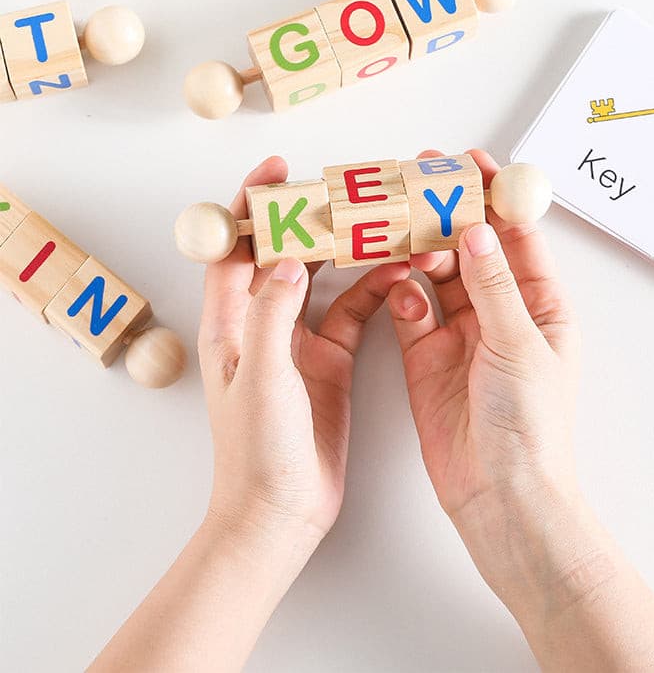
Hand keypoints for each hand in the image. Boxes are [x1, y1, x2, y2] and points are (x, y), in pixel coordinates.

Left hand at [200, 156, 409, 550]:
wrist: (282, 512)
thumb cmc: (257, 452)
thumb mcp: (261, 377)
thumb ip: (273, 315)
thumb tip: (291, 258)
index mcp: (229, 324)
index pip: (232, 250)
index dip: (251, 206)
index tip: (277, 171)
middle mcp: (261, 325)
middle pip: (282, 254)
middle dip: (308, 219)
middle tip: (341, 188)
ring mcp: (299, 342)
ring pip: (324, 280)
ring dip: (347, 252)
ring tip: (375, 220)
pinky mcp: (331, 361)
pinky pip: (354, 312)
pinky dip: (373, 290)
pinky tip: (395, 273)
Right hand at [387, 149, 580, 592]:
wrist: (499, 496)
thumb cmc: (529, 425)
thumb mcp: (519, 345)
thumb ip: (493, 286)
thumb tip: (476, 230)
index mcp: (539, 305)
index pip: (516, 236)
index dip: (495, 196)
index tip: (470, 160)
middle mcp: (500, 313)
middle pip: (471, 249)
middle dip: (447, 216)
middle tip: (417, 182)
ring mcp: (461, 334)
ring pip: (436, 275)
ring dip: (419, 250)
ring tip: (398, 223)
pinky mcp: (426, 356)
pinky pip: (410, 310)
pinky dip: (402, 293)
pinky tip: (396, 284)